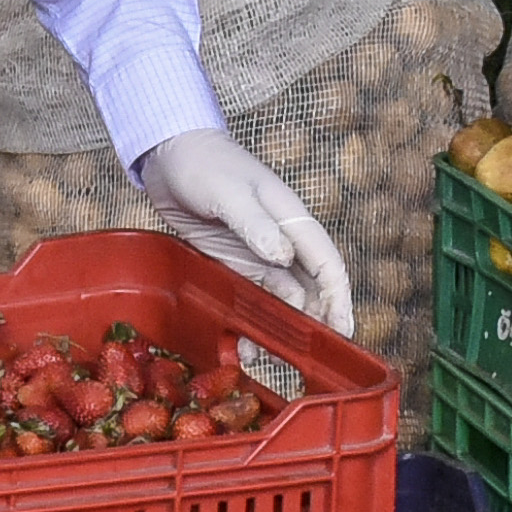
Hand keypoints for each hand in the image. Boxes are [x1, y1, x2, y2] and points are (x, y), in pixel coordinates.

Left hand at [137, 131, 354, 336]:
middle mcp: (282, 240)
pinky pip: (253, 298)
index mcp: (291, 218)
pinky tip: (245, 343)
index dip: (339, 298)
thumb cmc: (204, 162)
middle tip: (307, 357)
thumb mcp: (228, 191)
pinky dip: (254, 322)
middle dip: (314, 323)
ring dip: (283, 328)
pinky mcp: (235, 264)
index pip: (327, 263)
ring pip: (284, 300)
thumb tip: (283, 256)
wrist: (169, 154)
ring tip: (270, 357)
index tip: (342, 329)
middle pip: (312, 289)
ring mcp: (259, 254)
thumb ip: (255, 223)